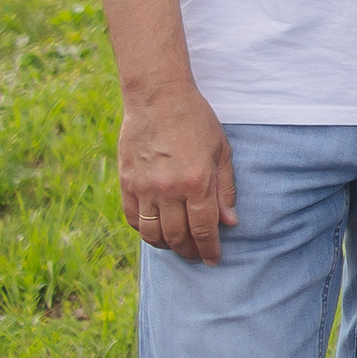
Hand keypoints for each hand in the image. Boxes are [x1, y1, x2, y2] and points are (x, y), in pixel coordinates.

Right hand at [117, 80, 237, 263]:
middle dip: (190, 252)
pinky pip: (132, 219)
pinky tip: (156, 231)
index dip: (210, 249)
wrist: (158, 98)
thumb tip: (230, 222)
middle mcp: (169, 189)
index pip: (204, 229)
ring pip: (152, 234)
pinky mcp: (126, 183)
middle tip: (197, 256)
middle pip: (178, 237)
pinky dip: (144, 231)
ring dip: (166, 246)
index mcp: (197, 181)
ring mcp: (144, 188)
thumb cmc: (196, 120)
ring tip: (177, 246)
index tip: (214, 260)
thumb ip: (225, 188)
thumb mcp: (221, 150)